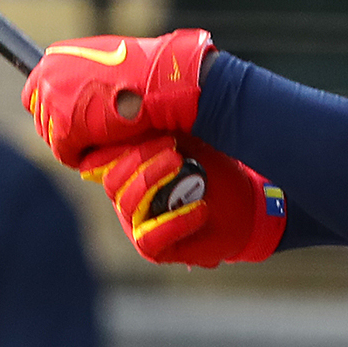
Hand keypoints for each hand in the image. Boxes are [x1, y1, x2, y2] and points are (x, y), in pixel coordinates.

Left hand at [21, 29, 212, 166]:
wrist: (156, 79)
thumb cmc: (142, 69)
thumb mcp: (104, 59)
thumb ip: (83, 73)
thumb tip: (83, 91)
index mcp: (54, 59)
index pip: (35, 93)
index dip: (52, 110)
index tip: (68, 119)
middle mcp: (47, 78)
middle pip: (42, 117)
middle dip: (61, 128)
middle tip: (85, 136)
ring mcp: (53, 103)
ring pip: (53, 137)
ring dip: (72, 143)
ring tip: (94, 144)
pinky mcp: (65, 129)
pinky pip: (66, 153)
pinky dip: (78, 157)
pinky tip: (96, 153)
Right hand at [77, 133, 286, 267]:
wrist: (246, 206)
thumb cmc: (214, 170)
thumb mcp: (190, 139)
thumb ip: (162, 124)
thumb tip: (143, 97)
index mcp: (128, 172)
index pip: (101, 162)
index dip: (116, 148)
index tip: (148, 130)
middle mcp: (127, 200)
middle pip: (113, 182)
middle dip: (140, 160)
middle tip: (172, 147)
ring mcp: (139, 225)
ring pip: (129, 206)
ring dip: (154, 182)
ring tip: (182, 165)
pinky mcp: (156, 249)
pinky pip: (151, 238)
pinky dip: (176, 222)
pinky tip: (200, 208)